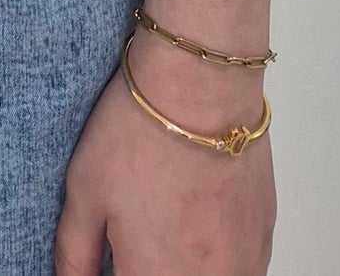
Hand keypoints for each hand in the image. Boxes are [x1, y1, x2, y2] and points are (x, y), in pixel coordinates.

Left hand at [55, 34, 275, 273]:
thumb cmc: (140, 131)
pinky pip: (240, 270)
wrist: (200, 83)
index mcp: (155, 275)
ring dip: (184, 266)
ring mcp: (242, 263)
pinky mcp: (263, 239)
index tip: (114, 256)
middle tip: (138, 233)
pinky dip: (217, 260)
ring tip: (168, 224)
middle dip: (150, 266)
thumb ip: (75, 253)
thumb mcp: (84, 191)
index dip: (119, 270)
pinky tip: (198, 225)